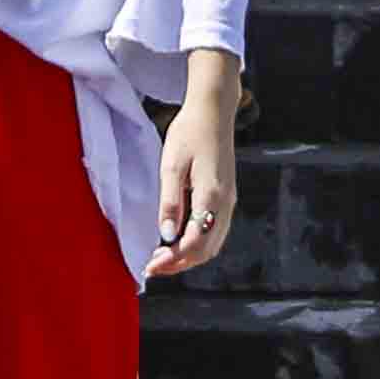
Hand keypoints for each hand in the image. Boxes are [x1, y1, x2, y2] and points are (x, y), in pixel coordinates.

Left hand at [149, 69, 244, 279]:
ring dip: (187, 256)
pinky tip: (177, 240)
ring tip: (161, 256)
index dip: (172, 260)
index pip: (194, 244)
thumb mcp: (172, 166)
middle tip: (152, 265)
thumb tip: (166, 235)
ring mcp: (229, 202)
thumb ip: (170, 202)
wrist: (214, 113)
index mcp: (211, 196)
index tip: (150, 265)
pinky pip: (214, 232)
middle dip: (179, 264)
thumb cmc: (189, 134)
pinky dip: (196, 244)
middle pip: (205, 250)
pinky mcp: (227, 198)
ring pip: (212, 244)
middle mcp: (225, 204)